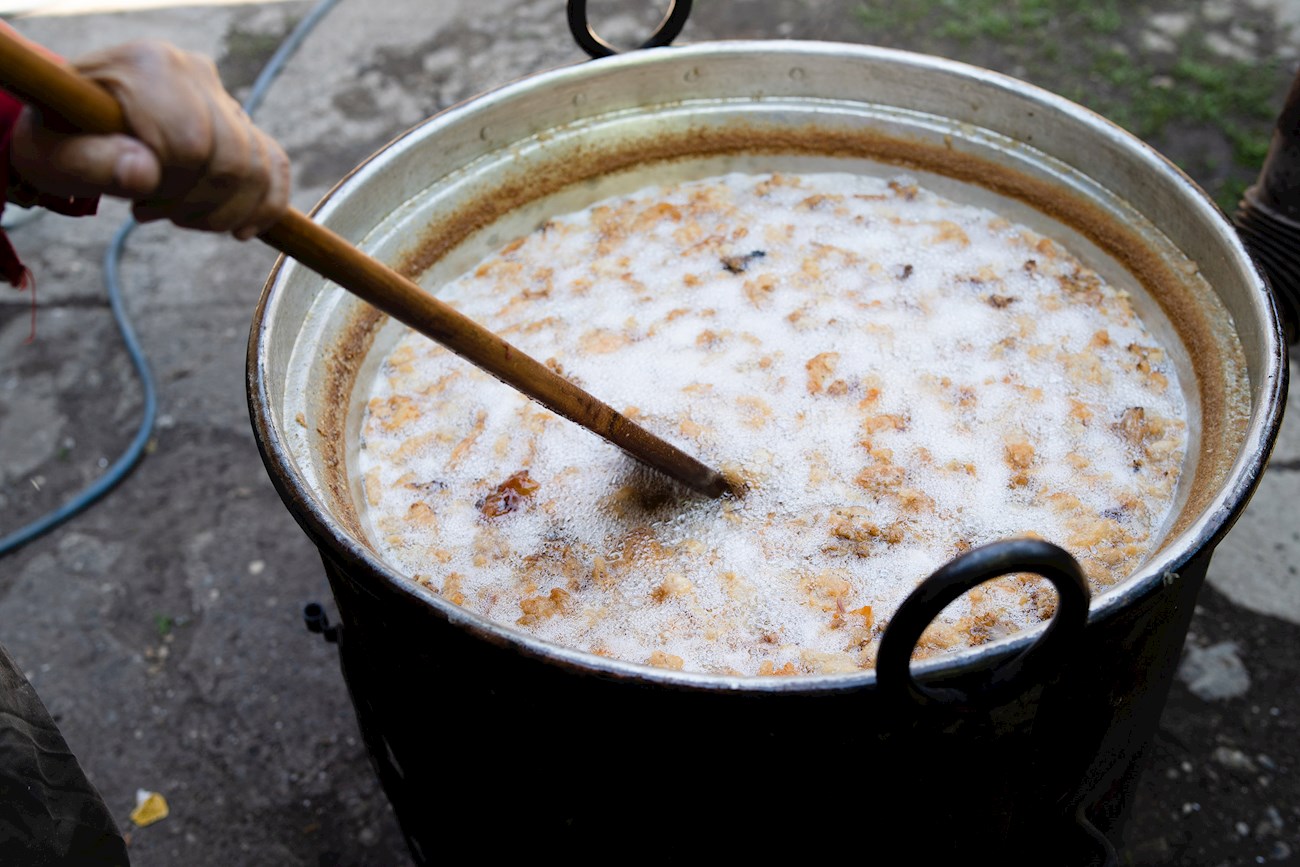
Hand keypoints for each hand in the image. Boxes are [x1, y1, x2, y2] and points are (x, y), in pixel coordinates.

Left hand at [7, 40, 289, 239]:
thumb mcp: (54, 156)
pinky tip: (241, 230)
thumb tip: (145, 173)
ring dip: (227, 212)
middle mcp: (193, 71)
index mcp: (148, 67)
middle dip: (201, 206)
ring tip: (182, 218)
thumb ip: (93, 163)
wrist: (74, 124)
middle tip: (156, 215)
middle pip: (234, 159)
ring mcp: (220, 94)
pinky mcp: (238, 120)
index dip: (176, 190)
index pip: (194, 144)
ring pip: (259, 168)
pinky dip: (266, 204)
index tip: (139, 206)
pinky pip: (275, 164)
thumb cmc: (61, 140)